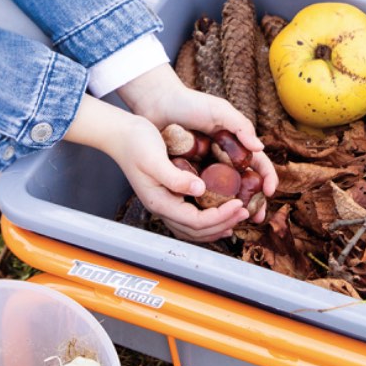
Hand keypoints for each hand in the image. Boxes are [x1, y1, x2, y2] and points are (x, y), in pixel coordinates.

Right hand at [65, 96, 250, 242]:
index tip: (239, 204)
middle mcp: (163, 208)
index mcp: (160, 202)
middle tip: (245, 212)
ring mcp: (166, 204)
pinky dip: (208, 219)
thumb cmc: (135, 143)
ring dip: (218, 226)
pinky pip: (191, 217)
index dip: (221, 216)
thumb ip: (176, 178)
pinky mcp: (170, 196)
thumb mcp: (155, 159)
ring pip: (194, 228)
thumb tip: (200, 190)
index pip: (196, 221)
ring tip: (237, 217)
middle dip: (224, 223)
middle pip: (197, 230)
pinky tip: (221, 212)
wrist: (120, 135)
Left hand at [116, 63, 278, 216]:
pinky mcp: (189, 175)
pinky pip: (201, 194)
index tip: (269, 192)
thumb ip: (241, 126)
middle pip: (245, 186)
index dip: (267, 179)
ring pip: (224, 195)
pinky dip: (207, 206)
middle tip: (255, 217)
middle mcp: (224, 160)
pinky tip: (210, 217)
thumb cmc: (190, 103)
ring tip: (235, 222)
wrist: (157, 103)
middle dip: (254, 202)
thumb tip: (259, 148)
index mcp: (236, 145)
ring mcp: (207, 169)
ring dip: (231, 209)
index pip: (259, 165)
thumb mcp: (219, 110)